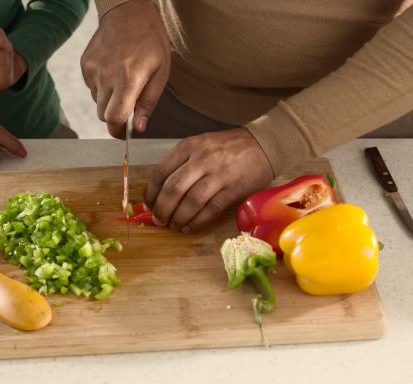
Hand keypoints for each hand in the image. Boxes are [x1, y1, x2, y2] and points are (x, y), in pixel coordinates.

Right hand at [81, 0, 170, 137]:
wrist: (128, 11)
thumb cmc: (150, 41)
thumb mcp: (161, 72)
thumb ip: (148, 102)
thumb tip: (138, 127)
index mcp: (127, 79)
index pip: (113, 118)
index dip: (118, 131)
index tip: (124, 133)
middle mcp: (105, 76)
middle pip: (103, 115)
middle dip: (115, 117)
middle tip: (128, 108)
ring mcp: (92, 70)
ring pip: (97, 101)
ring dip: (109, 100)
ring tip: (124, 82)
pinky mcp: (84, 65)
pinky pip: (92, 87)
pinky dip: (102, 87)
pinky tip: (114, 72)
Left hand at [143, 128, 274, 232]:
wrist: (264, 145)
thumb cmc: (229, 147)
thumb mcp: (201, 145)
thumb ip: (182, 163)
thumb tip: (161, 191)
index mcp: (189, 146)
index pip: (161, 173)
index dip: (151, 193)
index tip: (148, 205)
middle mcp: (202, 159)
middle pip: (173, 189)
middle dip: (162, 209)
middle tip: (158, 220)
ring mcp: (218, 175)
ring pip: (191, 202)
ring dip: (178, 218)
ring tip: (173, 226)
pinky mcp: (233, 189)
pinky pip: (210, 210)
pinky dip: (196, 222)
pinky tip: (189, 227)